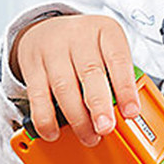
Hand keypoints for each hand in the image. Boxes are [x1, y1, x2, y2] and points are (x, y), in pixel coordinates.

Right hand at [11, 15, 139, 145]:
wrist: (46, 27)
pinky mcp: (32, 66)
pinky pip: (38, 96)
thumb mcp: (108, 49)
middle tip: (106, 128)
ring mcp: (53, 50)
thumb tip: (127, 113)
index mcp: (105, 31)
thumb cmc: (87, 46)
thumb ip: (118, 75)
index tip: (131, 113)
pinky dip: (46, 118)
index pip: (118, 59)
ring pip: (64, 87)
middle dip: (99, 106)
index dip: (125, 88)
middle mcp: (79, 36)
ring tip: (89, 136)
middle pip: (90, 73)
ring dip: (77, 118)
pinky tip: (54, 132)